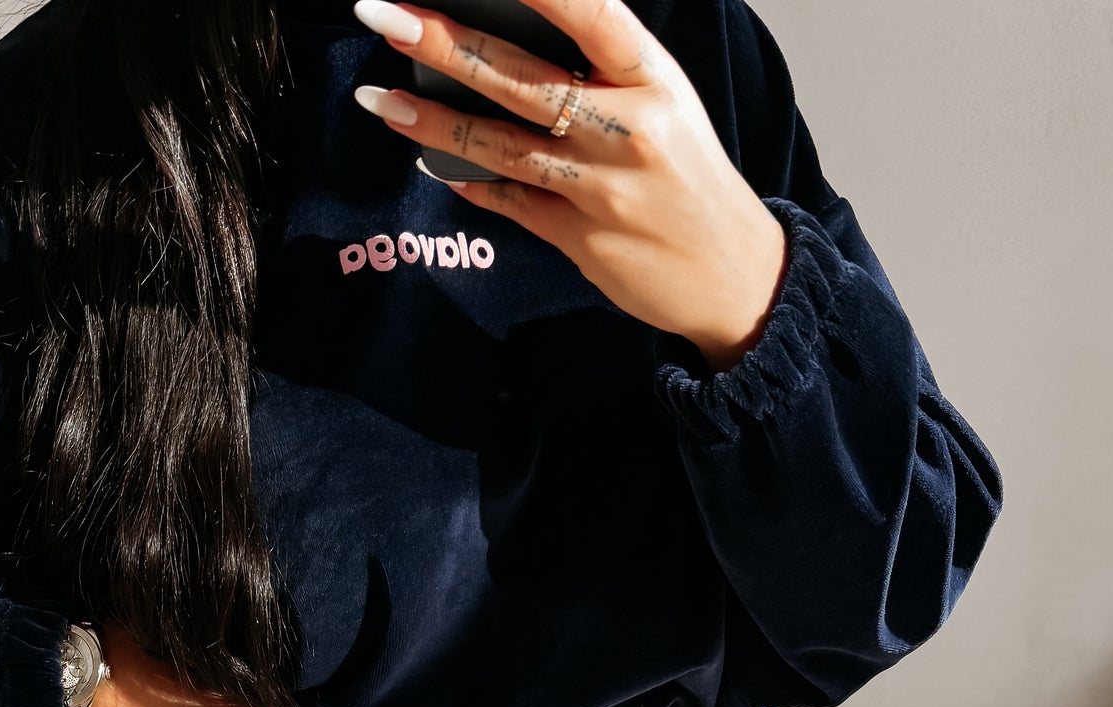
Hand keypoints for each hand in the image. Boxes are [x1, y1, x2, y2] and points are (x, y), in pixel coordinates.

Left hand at [351, 0, 787, 369]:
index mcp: (653, 79)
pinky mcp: (584, 242)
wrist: (735, 274)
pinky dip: (469, 182)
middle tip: (383, 13)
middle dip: (444, 44)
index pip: (590, 13)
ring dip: (431, 122)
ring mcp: (603, 191)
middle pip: (521, 80)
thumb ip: (600, 71)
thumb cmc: (688, 175)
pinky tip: (427, 160)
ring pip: (501, 147)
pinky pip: (512, 203)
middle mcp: (629, 130)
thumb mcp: (663, 102)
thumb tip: (505, 40)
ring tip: (378, 99)